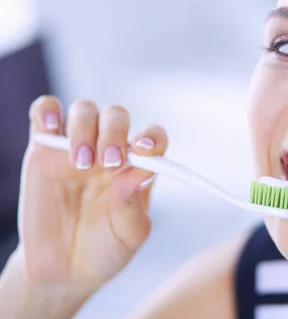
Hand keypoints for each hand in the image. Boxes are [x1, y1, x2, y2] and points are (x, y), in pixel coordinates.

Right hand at [17, 96, 167, 291]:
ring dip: (84, 129)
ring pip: (84, 111)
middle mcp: (110, 149)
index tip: (143, 149)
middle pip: (116, 117)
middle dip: (114, 133)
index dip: (151, 137)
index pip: (152, 137)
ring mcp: (77, 146)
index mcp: (138, 166)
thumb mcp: (127, 235)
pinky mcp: (42, 149)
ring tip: (81, 163)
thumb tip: (140, 173)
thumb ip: (132, 204)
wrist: (64, 270)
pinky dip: (48, 111)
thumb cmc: (106, 248)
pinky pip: (44, 113)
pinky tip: (51, 127)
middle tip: (108, 163)